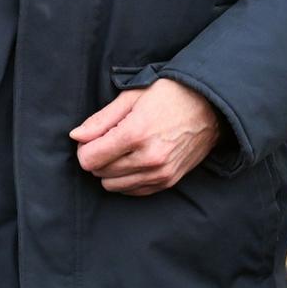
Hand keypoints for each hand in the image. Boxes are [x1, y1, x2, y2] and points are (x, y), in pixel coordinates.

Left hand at [69, 78, 221, 195]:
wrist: (210, 107)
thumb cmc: (169, 96)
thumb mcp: (132, 97)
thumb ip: (101, 120)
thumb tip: (76, 137)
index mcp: (136, 133)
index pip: (90, 159)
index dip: (84, 148)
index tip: (93, 137)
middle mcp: (148, 158)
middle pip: (100, 173)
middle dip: (97, 158)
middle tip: (109, 140)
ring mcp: (160, 173)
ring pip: (114, 186)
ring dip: (111, 171)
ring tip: (123, 150)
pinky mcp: (168, 181)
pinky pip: (133, 191)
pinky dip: (127, 179)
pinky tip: (134, 160)